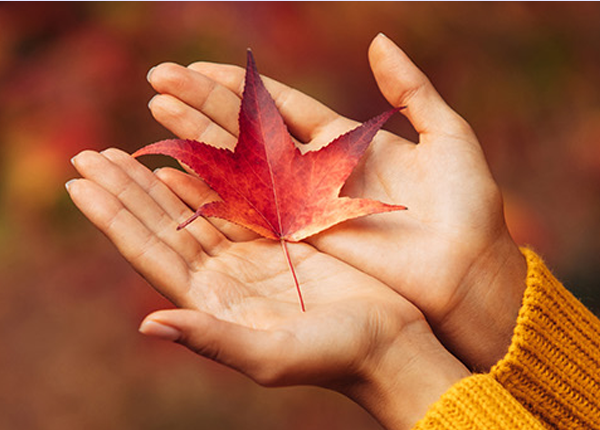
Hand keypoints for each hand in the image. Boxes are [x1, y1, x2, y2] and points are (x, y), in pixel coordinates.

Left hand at [67, 148, 469, 429]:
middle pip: (162, 226)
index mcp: (212, 303)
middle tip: (88, 154)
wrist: (386, 343)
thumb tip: (147, 325)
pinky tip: (183, 162)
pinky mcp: (278, 241)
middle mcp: (222, 278)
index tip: (80, 182)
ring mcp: (249, 257)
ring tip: (123, 151)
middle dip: (125, 190)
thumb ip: (213, 339)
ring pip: (193, 210)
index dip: (114, 218)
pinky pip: (233, 204)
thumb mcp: (273, 356)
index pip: (151, 253)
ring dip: (157, 179)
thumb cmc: (335, 357)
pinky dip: (207, 180)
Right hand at [145, 34, 526, 369]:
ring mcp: (303, 205)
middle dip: (204, 103)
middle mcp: (315, 172)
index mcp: (343, 142)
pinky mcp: (302, 238)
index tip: (197, 67)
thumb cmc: (468, 206)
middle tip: (158, 79)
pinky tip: (176, 169)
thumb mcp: (447, 134)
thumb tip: (378, 40)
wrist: (468, 269)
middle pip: (248, 129)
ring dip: (198, 138)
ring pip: (240, 165)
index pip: (279, 105)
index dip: (239, 85)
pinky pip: (248, 210)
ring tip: (157, 110)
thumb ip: (410, 88)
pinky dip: (211, 190)